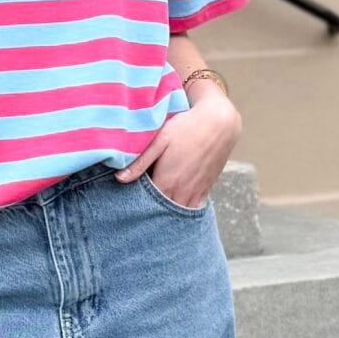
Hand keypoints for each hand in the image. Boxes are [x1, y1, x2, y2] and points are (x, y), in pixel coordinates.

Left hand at [116, 89, 242, 209]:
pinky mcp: (206, 188)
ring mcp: (196, 191)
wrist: (219, 123)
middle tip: (140, 212)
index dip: (137, 206)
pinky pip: (195, 208)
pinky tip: (177, 207)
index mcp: (167, 181)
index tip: (129, 203)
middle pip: (163, 212)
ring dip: (169, 214)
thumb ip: (140, 162)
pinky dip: (185, 211)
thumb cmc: (186, 127)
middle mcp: (182, 191)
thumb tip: (119, 179)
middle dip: (151, 213)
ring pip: (179, 213)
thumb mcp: (160, 140)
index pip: (147, 205)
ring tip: (157, 213)